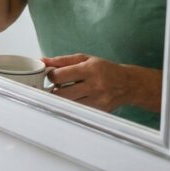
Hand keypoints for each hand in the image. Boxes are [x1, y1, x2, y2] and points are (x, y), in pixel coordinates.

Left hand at [43, 54, 160, 112]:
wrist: (128, 84)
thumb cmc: (104, 69)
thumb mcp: (85, 59)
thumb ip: (61, 61)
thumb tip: (41, 61)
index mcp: (90, 69)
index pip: (60, 76)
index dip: (51, 76)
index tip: (52, 75)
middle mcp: (94, 85)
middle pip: (61, 93)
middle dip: (54, 90)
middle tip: (55, 87)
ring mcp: (98, 100)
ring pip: (68, 104)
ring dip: (62, 99)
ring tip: (65, 92)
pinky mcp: (99, 110)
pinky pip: (78, 110)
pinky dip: (73, 105)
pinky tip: (75, 99)